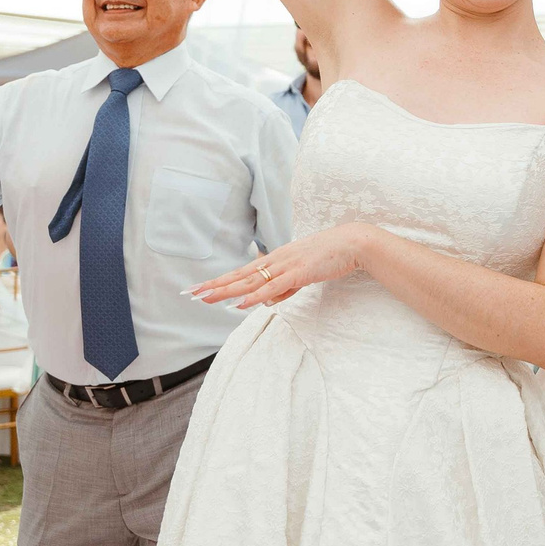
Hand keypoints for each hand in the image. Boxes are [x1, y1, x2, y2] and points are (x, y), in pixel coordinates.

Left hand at [193, 223, 376, 308]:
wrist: (352, 242)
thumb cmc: (330, 255)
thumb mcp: (303, 273)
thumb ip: (285, 287)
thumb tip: (266, 301)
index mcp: (275, 259)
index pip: (242, 272)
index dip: (220, 280)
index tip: (201, 287)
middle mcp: (275, 260)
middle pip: (239, 275)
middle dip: (215, 285)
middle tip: (191, 294)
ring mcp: (286, 265)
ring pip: (251, 281)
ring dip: (227, 290)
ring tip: (207, 298)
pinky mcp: (299, 272)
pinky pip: (273, 287)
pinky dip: (256, 295)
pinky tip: (242, 303)